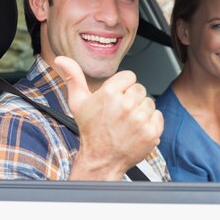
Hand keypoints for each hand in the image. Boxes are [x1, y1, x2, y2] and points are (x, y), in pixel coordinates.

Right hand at [54, 56, 162, 180]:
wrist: (101, 159)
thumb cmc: (90, 130)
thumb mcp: (77, 102)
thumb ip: (73, 77)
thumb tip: (62, 59)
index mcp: (110, 93)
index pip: (130, 76)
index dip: (123, 87)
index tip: (116, 99)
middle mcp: (126, 104)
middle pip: (140, 89)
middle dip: (132, 99)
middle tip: (120, 113)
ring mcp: (140, 119)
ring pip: (149, 102)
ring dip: (141, 111)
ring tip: (127, 122)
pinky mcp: (151, 131)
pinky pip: (158, 117)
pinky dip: (151, 123)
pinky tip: (137, 129)